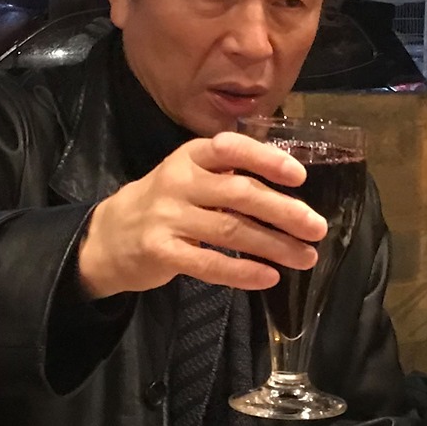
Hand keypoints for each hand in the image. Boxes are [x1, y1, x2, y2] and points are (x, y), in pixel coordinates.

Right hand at [76, 132, 325, 297]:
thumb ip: (230, 177)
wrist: (109, 236)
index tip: (300, 176)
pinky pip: (209, 263)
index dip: (267, 160)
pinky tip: (270, 277)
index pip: (231, 149)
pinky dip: (243, 272)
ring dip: (275, 245)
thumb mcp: (190, 175)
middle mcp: (179, 182)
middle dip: (284, 212)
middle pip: (239, 194)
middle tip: (317, 228)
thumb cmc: (165, 203)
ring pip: (231, 231)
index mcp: (191, 156)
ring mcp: (167, 217)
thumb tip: (291, 191)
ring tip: (306, 257)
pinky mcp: (161, 252)